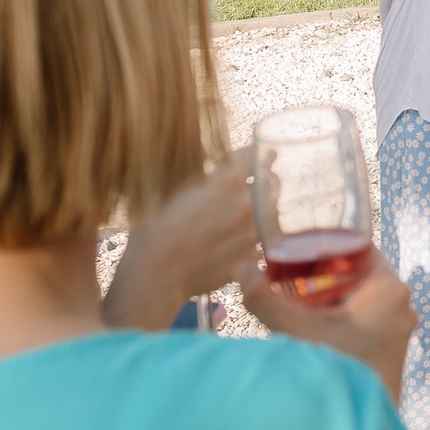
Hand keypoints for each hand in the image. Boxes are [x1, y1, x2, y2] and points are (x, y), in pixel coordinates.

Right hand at [101, 150, 256, 328]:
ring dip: (264, 209)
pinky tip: (241, 240)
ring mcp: (253, 233)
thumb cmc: (156, 231)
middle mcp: (246, 204)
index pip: (256, 156)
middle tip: (257, 184)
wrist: (156, 275)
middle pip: (272, 183)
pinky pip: (266, 240)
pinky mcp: (253, 256)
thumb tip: (222, 169)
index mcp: (226, 182)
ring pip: (273, 212)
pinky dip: (258, 237)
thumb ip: (207, 177)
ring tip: (247, 215)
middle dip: (266, 181)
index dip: (259, 154)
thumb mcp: (176, 191)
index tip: (264, 155)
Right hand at [235, 253, 415, 400]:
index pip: (362, 249)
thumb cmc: (332, 365)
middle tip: (299, 277)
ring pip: (368, 299)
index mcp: (389, 288)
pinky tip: (323, 328)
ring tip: (306, 301)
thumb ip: (264, 297)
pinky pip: (373, 321)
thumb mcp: (294, 328)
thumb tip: (241, 267)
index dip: (332, 248)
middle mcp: (403, 305)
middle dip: (331, 274)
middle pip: (364, 275)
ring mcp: (402, 329)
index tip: (306, 252)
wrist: (356, 417)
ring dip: (340, 298)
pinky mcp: (396, 350)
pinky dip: (350, 318)